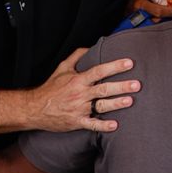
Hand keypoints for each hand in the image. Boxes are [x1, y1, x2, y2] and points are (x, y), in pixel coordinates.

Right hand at [22, 48, 138, 132]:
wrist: (35, 109)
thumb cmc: (51, 88)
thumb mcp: (62, 68)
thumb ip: (77, 56)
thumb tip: (91, 46)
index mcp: (78, 80)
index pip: (99, 71)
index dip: (114, 66)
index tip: (129, 63)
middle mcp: (80, 94)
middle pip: (103, 89)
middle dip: (121, 86)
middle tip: (137, 84)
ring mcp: (79, 109)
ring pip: (101, 106)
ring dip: (116, 104)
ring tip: (130, 101)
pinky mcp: (77, 122)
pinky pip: (91, 124)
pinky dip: (103, 126)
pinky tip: (114, 125)